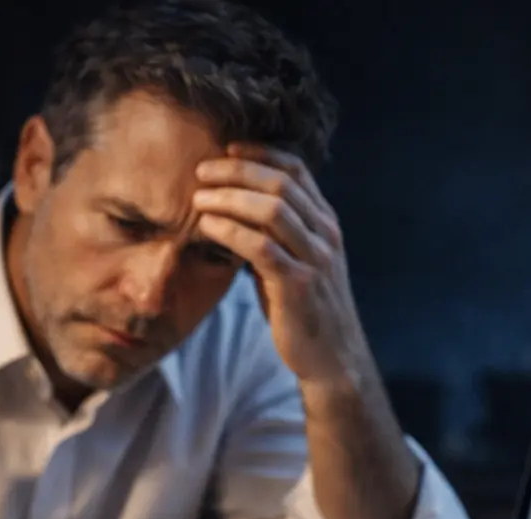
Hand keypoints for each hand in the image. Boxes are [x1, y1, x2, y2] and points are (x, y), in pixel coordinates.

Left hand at [193, 143, 370, 389]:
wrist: (332, 358)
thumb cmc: (304, 309)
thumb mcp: (295, 262)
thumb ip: (274, 235)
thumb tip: (234, 210)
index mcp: (326, 223)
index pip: (296, 171)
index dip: (260, 153)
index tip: (227, 149)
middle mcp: (325, 235)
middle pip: (281, 184)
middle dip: (237, 171)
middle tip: (201, 170)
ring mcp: (315, 259)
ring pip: (273, 211)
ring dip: (230, 198)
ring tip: (198, 198)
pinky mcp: (298, 286)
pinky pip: (261, 248)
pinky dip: (231, 231)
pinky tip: (207, 226)